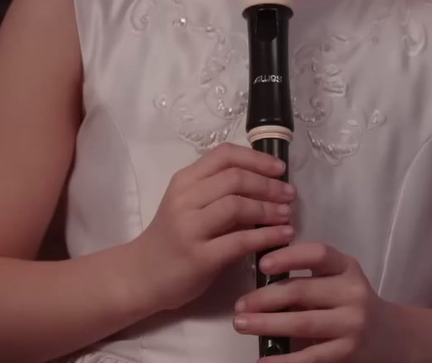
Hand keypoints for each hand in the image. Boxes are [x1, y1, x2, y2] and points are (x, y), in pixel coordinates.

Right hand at [125, 143, 296, 311]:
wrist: (141, 276)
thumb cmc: (170, 239)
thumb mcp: (187, 206)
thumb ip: (217, 193)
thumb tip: (266, 188)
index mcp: (184, 181)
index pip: (224, 155)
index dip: (257, 158)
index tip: (279, 168)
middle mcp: (185, 199)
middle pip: (235, 178)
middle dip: (269, 184)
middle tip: (290, 194)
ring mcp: (190, 227)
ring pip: (238, 205)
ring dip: (269, 208)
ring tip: (287, 215)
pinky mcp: (199, 257)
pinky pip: (240, 240)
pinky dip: (267, 236)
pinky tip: (283, 236)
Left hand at [232, 242, 407, 362]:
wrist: (391, 335)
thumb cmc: (351, 302)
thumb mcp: (340, 279)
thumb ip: (310, 276)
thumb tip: (260, 277)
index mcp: (347, 268)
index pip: (318, 254)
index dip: (289, 256)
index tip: (262, 264)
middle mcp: (353, 293)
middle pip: (302, 291)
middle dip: (265, 298)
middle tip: (239, 305)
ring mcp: (352, 324)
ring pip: (303, 323)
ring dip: (267, 324)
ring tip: (242, 325)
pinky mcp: (347, 353)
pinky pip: (310, 357)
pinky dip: (283, 360)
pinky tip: (263, 361)